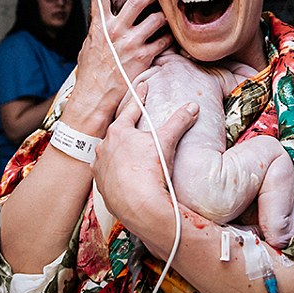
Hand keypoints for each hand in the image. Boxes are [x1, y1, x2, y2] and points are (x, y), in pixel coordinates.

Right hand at [66, 0, 171, 130]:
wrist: (96, 97)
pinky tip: (168, 38)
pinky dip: (169, 38)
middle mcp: (116, 31)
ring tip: (163, 18)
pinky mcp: (145, 56)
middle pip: (138, 0)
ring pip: (157, 18)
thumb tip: (104, 20)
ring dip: (163, 17)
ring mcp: (132, 43)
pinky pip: (164, 40)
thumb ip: (98, 30)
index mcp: (100, 26)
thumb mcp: (88, 46)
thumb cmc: (90, 74)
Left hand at [91, 84, 198, 227]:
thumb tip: (193, 106)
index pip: (132, 108)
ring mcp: (100, 166)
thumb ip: (179, 121)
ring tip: (127, 152)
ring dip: (117, 150)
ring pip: (108, 152)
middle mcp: (104, 146)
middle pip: (117, 131)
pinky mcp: (101, 185)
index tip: (143, 87)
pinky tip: (120, 173)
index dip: (140, 97)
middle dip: (126, 127)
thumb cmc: (150, 170)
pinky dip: (113, 171)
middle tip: (134, 125)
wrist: (140, 205)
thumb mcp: (166, 141)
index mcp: (119, 131)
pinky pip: (106, 173)